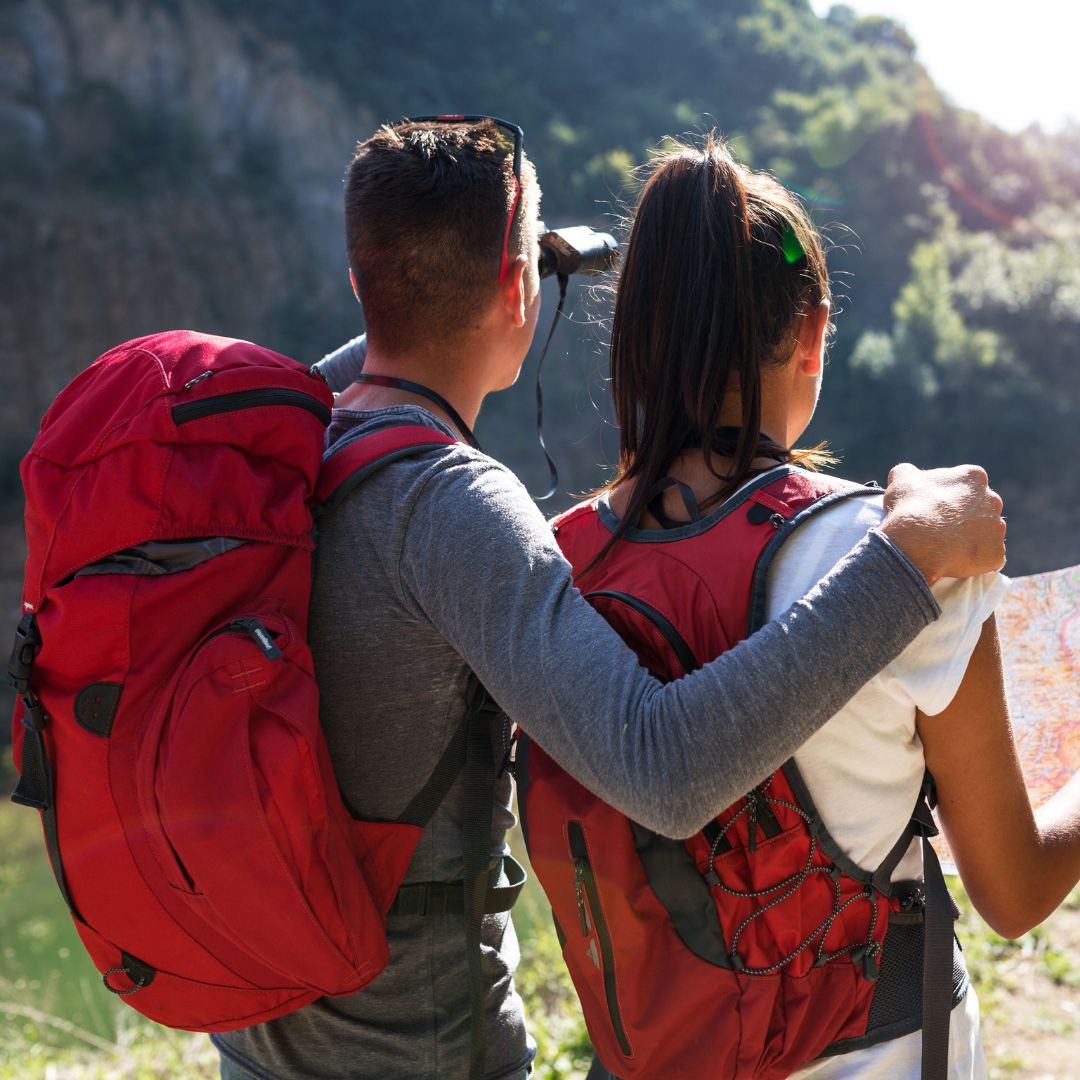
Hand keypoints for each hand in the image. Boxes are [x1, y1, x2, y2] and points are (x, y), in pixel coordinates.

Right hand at [880, 463, 1005, 583]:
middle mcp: (993, 500)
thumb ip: (910, 472)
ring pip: (987, 533)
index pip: (967, 484)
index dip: (950, 496)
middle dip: (966, 517)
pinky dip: (976, 560)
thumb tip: (909, 475)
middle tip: (942, 528)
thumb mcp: (901, 478)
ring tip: (948, 547)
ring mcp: (997, 528)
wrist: (918, 542)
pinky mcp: (997, 554)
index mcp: (974, 477)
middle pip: (981, 508)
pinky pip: (989, 558)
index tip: (936, 507)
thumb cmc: (910, 507)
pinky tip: (957, 561)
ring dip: (972, 539)